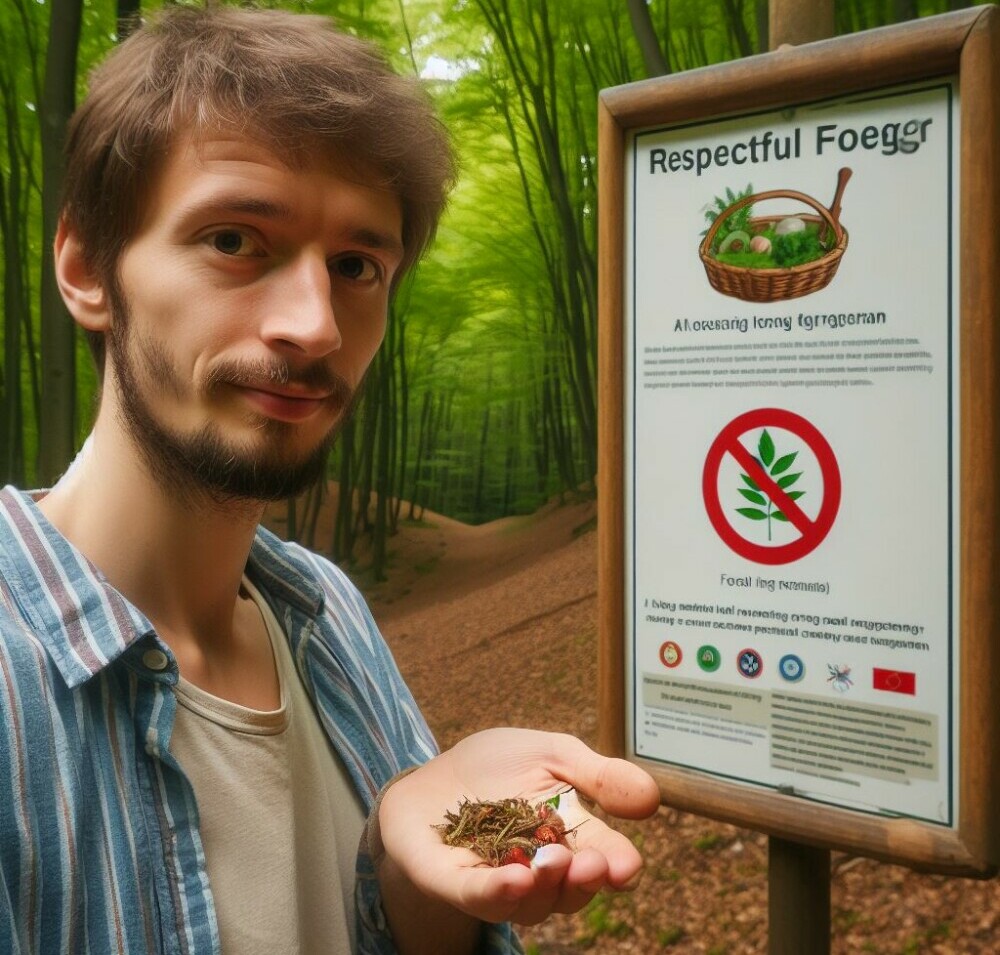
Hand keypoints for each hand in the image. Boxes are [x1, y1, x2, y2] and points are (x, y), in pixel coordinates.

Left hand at [377, 728, 659, 925]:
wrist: (433, 773)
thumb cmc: (498, 765)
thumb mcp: (554, 755)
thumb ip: (598, 775)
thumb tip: (652, 797)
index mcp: (570, 839)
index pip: (602, 860)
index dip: (616, 866)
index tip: (625, 865)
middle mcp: (538, 871)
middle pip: (569, 892)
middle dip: (582, 880)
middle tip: (589, 863)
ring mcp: (495, 882)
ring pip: (528, 904)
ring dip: (543, 887)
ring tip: (550, 862)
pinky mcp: (452, 882)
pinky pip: (477, 897)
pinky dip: (496, 893)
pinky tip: (513, 879)